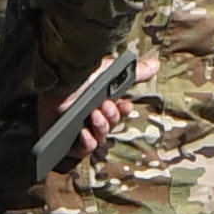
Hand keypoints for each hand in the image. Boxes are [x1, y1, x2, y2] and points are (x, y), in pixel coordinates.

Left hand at [70, 53, 150, 170]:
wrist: (56, 79)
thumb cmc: (80, 74)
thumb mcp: (111, 71)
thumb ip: (136, 71)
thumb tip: (157, 63)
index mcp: (102, 102)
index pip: (119, 113)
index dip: (123, 111)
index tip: (124, 105)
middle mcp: (91, 116)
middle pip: (110, 126)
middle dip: (110, 118)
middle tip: (103, 107)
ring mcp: (79, 128)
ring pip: (99, 138)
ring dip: (100, 128)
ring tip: (93, 117)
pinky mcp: (65, 139)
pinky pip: (82, 150)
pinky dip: (87, 143)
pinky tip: (85, 133)